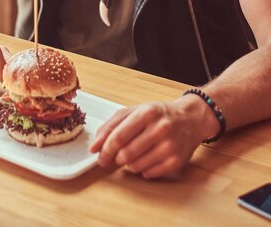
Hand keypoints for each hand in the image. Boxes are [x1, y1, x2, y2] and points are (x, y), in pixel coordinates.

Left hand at [89, 98, 210, 178]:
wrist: (190, 119)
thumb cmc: (158, 114)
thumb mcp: (134, 111)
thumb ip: (112, 125)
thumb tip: (95, 146)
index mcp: (147, 112)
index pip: (119, 136)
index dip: (105, 149)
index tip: (99, 156)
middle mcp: (160, 128)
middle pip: (126, 154)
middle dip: (117, 158)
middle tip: (117, 155)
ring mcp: (169, 146)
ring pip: (136, 166)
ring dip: (129, 164)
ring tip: (135, 153)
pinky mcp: (176, 161)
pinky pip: (149, 174)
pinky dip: (143, 169)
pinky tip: (148, 158)